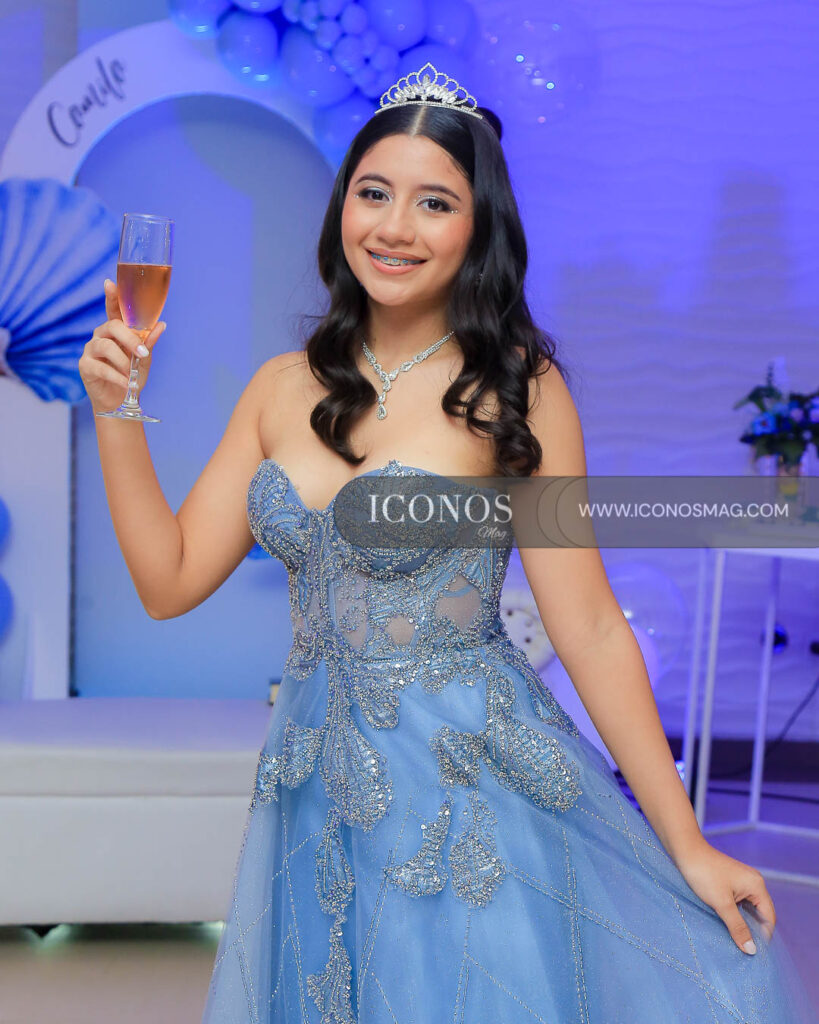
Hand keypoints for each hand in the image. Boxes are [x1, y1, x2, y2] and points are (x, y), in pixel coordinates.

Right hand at [78, 278, 165, 413]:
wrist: (120, 402)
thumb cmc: (131, 376)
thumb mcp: (143, 359)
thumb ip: (148, 342)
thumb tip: (161, 325)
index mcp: (115, 331)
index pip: (113, 309)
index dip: (112, 296)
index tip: (110, 283)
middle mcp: (101, 335)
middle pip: (112, 326)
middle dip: (129, 339)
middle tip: (142, 353)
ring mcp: (90, 349)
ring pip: (105, 346)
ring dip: (123, 361)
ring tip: (131, 375)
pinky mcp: (85, 365)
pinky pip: (100, 366)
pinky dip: (116, 376)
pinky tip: (125, 383)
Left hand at [675, 840, 774, 952]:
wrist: (685, 851)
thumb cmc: (704, 874)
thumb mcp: (721, 904)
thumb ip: (738, 927)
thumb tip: (752, 950)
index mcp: (757, 886)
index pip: (769, 918)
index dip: (763, 936)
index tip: (753, 953)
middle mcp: (753, 882)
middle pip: (760, 913)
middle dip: (754, 931)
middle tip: (744, 950)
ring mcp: (742, 881)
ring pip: (748, 908)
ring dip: (743, 922)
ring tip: (735, 940)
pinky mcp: (731, 881)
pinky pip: (739, 902)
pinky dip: (735, 913)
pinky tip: (727, 924)